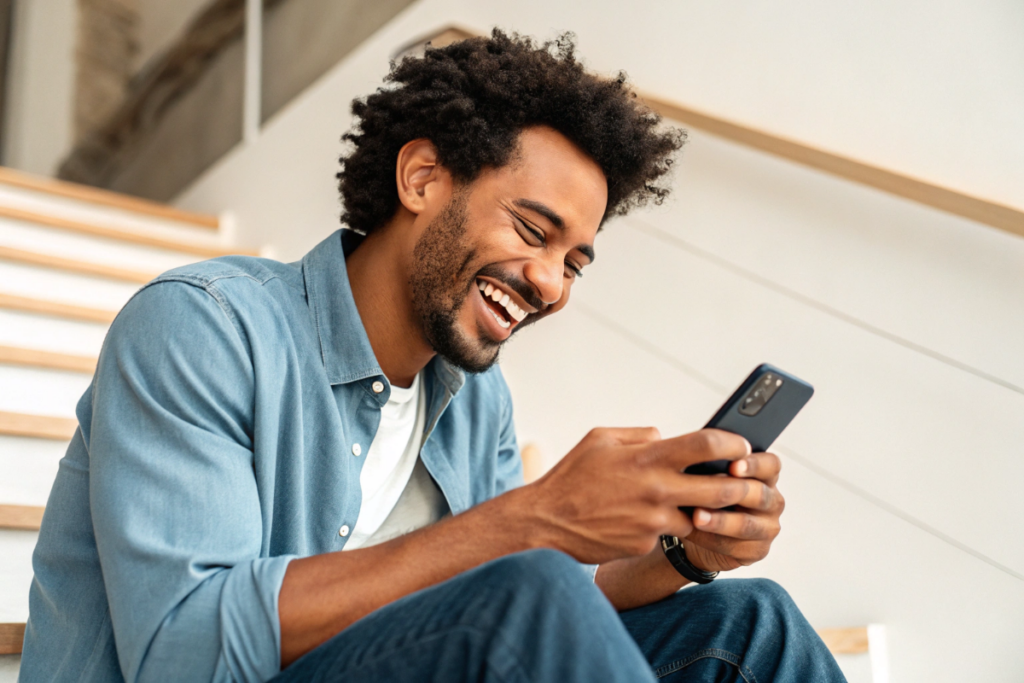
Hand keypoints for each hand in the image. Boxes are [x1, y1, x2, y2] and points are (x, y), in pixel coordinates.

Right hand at [525, 427, 753, 564]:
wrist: (545, 522)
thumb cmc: (572, 476)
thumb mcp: (601, 439)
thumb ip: (641, 435)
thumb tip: (667, 437)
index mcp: (647, 458)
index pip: (706, 444)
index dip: (732, 443)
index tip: (741, 445)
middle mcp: (656, 490)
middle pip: (720, 488)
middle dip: (738, 485)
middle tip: (741, 480)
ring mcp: (653, 521)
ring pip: (698, 516)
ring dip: (698, 509)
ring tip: (686, 500)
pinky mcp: (645, 544)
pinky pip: (668, 533)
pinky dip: (664, 525)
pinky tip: (643, 518)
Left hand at [683, 452, 784, 572]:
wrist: (698, 530)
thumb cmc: (706, 495)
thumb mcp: (707, 477)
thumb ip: (711, 469)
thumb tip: (699, 462)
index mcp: (765, 476)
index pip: (771, 465)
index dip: (755, 464)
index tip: (734, 465)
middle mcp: (771, 501)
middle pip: (760, 495)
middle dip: (734, 492)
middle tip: (708, 487)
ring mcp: (768, 528)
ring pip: (746, 524)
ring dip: (719, 520)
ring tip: (697, 516)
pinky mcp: (757, 551)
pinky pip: (736, 547)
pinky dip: (711, 539)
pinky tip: (693, 532)